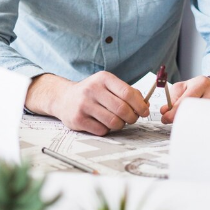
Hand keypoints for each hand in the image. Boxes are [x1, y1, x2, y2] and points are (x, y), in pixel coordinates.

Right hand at [28, 71, 149, 135]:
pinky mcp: (78, 119)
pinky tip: (102, 123)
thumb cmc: (91, 93)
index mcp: (103, 78)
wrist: (63, 98)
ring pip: (113, 122)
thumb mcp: (107, 85)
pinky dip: (106, 130)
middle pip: (122, 109)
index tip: (144, 111)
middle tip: (131, 119)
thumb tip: (145, 105)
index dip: (140, 105)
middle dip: (132, 118)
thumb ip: (127, 92)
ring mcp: (84, 105)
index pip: (128, 93)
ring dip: (119, 125)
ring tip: (116, 121)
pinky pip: (101, 130)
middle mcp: (92, 89)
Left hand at [159, 75, 209, 123]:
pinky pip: (209, 123)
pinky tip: (197, 123)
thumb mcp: (183, 87)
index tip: (166, 118)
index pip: (185, 100)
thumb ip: (172, 98)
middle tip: (176, 122)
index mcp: (201, 83)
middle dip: (182, 119)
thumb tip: (164, 111)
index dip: (173, 112)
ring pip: (202, 119)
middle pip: (195, 111)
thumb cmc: (198, 88)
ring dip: (191, 123)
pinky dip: (200, 125)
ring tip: (187, 120)